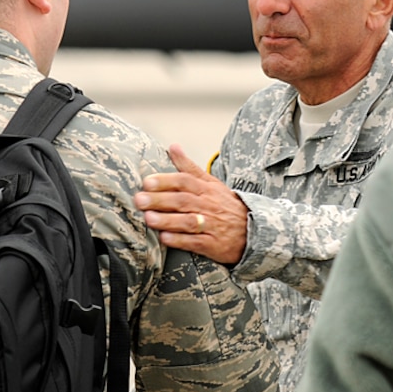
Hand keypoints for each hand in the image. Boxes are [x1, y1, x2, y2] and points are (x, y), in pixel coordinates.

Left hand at [136, 145, 249, 263]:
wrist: (252, 230)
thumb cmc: (224, 205)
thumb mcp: (211, 183)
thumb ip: (189, 167)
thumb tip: (172, 146)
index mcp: (206, 189)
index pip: (185, 181)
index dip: (166, 181)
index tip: (147, 182)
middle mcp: (208, 205)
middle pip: (183, 200)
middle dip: (160, 200)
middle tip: (140, 199)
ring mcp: (211, 225)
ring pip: (188, 221)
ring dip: (168, 220)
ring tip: (149, 218)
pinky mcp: (213, 244)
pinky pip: (195, 242)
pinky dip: (180, 240)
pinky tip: (165, 238)